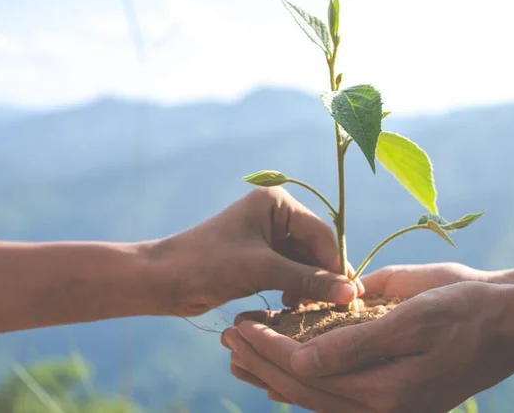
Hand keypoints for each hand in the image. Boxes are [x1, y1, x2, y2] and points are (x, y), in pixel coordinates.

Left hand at [147, 187, 362, 316]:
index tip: (349, 296)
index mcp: (277, 203)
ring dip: (309, 287)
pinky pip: (290, 274)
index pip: (320, 234)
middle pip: (315, 249)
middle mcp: (276, 215)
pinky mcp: (260, 259)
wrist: (163, 281)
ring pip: (304, 264)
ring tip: (309, 310)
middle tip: (334, 308)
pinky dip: (295, 290)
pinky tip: (292, 308)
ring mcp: (268, 237)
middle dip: (322, 278)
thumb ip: (307, 280)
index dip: (335, 264)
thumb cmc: (208, 265)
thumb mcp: (262, 270)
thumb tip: (350, 293)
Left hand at [222, 264, 513, 412]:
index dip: (269, 348)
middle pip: (305, 393)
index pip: (308, 374)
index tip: (239, 324)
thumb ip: (354, 343)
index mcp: (385, 392)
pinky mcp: (395, 398)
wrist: (513, 323)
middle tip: (227, 335)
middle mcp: (382, 409)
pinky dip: (308, 383)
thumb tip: (299, 360)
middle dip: (262, 363)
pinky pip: (339, 396)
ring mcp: (389, 408)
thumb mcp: (410, 318)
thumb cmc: (466, 309)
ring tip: (241, 355)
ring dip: (277, 375)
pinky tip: (284, 371)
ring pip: (317, 398)